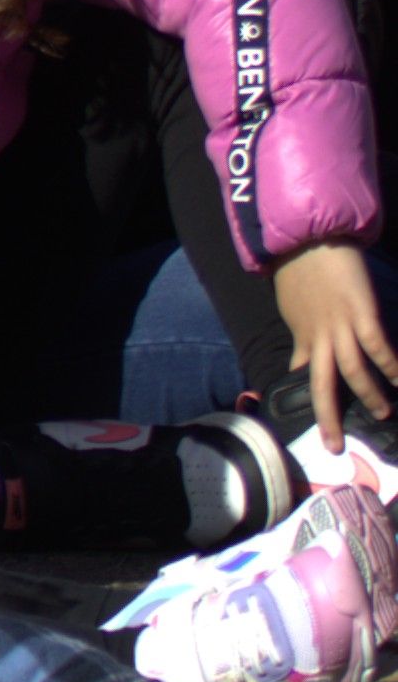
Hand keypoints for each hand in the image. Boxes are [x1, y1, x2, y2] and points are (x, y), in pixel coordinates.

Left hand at [276, 242, 396, 444]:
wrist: (306, 235)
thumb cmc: (300, 267)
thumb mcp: (293, 306)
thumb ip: (303, 332)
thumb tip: (304, 355)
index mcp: (301, 334)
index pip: (302, 374)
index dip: (309, 398)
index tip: (316, 421)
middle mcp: (317, 335)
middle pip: (320, 384)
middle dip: (327, 417)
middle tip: (334, 446)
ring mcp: (338, 325)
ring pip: (351, 371)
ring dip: (368, 395)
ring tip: (382, 414)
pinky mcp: (360, 312)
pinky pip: (376, 346)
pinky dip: (390, 365)